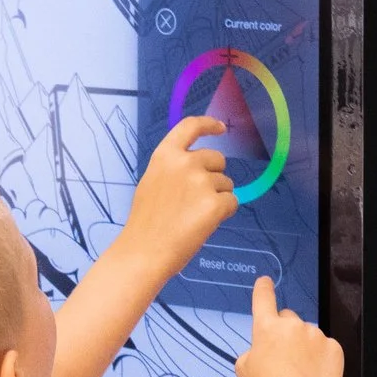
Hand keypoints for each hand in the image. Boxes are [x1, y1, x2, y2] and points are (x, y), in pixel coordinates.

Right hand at [111, 116, 238, 277]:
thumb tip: (198, 166)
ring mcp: (201, 182)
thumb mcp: (152, 182)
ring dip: (217, 198)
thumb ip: (173, 169)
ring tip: (194, 216)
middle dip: (214, 176)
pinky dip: (223, 213)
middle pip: (218, 159)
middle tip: (196, 200)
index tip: (220, 128)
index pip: (191, 126)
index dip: (208, 125)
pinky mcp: (215, 204)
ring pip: (226, 184)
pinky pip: (232, 203)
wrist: (144, 251)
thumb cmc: (146, 222)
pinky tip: (203, 224)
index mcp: (165, 155)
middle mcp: (185, 163)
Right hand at [236, 277, 342, 376]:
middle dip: (284, 333)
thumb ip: (253, 348)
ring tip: (298, 375)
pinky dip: (319, 358)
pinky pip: (324, 347)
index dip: (263, 289)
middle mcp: (293, 326)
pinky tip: (312, 376)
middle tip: (282, 360)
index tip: (265, 281)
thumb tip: (264, 346)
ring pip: (307, 335)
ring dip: (303, 348)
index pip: (263, 299)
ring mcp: (316, 336)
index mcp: (267, 329)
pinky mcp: (334, 348)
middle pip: (287, 319)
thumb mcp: (244, 370)